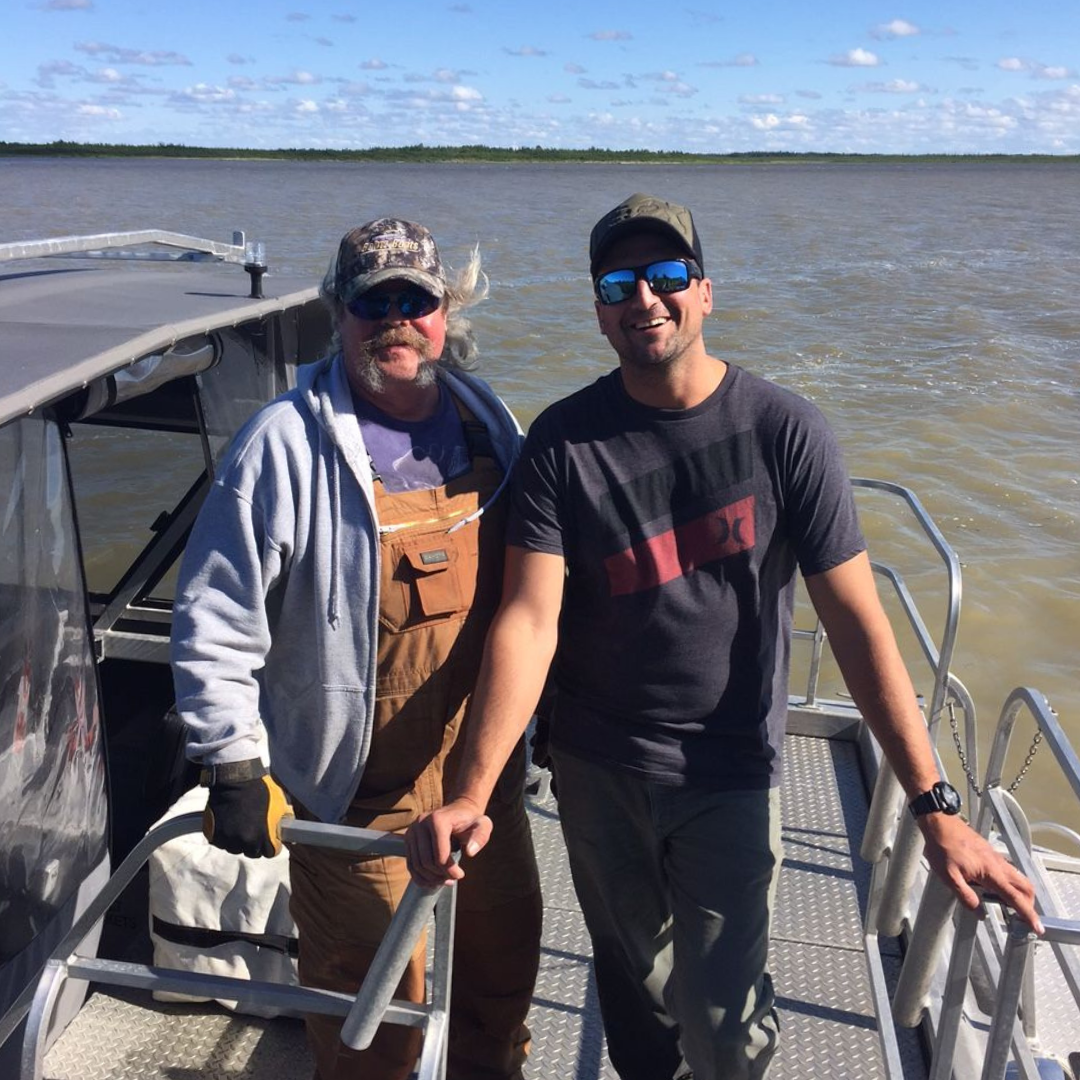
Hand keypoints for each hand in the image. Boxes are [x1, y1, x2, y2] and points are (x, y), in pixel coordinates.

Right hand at [203, 772, 291, 857]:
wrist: (235, 778)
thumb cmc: (261, 789)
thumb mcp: (281, 804)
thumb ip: (285, 821)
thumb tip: (288, 831)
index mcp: (263, 837)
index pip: (271, 852)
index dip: (273, 844)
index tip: (271, 838)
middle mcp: (244, 842)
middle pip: (253, 852)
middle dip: (256, 843)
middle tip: (256, 829)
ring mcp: (227, 839)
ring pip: (236, 848)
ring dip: (239, 840)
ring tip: (242, 824)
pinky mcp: (213, 835)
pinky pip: (222, 842)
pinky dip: (225, 836)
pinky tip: (229, 822)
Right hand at [405, 798, 492, 887]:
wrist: (458, 811)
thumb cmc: (471, 820)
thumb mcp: (483, 825)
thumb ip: (480, 837)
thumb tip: (470, 852)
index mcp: (438, 820)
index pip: (440, 855)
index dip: (450, 870)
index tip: (461, 875)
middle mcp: (421, 823)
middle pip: (426, 862)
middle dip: (440, 875)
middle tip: (453, 878)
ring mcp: (412, 830)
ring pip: (417, 865)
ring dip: (430, 878)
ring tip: (445, 879)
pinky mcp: (408, 838)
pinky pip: (410, 864)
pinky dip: (420, 877)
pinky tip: (433, 880)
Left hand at [917, 813, 1042, 934]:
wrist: (940, 823)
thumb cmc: (942, 846)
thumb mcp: (949, 876)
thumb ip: (965, 896)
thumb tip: (979, 912)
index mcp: (991, 872)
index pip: (1015, 897)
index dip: (1028, 913)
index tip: (1037, 926)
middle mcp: (998, 864)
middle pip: (1025, 886)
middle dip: (1029, 904)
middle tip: (1022, 918)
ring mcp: (995, 857)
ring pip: (1018, 877)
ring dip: (1020, 893)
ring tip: (1008, 907)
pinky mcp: (990, 853)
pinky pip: (1008, 870)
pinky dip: (1010, 883)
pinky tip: (994, 889)